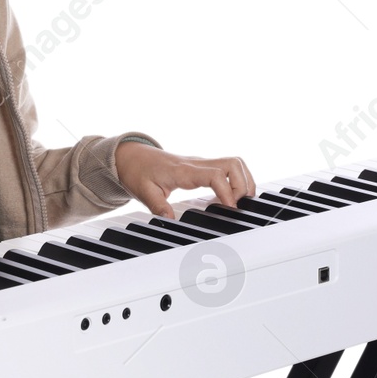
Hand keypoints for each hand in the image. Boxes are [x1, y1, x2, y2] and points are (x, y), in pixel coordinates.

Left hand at [115, 141, 254, 219]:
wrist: (132, 156)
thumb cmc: (138, 172)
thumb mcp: (143, 192)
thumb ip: (158, 207)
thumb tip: (170, 220)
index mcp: (184, 170)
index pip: (215, 175)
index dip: (228, 192)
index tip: (231, 209)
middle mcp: (196, 164)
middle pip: (233, 163)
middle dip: (243, 185)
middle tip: (237, 206)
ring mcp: (201, 163)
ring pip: (235, 163)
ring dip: (244, 181)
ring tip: (239, 203)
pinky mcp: (203, 166)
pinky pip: (228, 167)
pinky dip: (237, 180)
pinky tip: (233, 197)